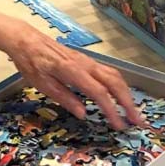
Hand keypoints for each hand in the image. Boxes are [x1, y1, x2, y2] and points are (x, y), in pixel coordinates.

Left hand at [2, 23, 143, 130]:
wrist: (27, 40)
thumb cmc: (31, 63)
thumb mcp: (42, 84)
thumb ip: (64, 98)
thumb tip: (83, 114)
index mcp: (73, 71)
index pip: (99, 93)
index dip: (111, 110)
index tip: (119, 125)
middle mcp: (86, 64)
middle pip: (115, 83)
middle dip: (128, 102)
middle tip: (137, 121)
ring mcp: (88, 61)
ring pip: (115, 76)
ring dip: (126, 94)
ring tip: (132, 111)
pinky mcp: (87, 61)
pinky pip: (109, 72)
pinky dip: (119, 85)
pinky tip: (120, 95)